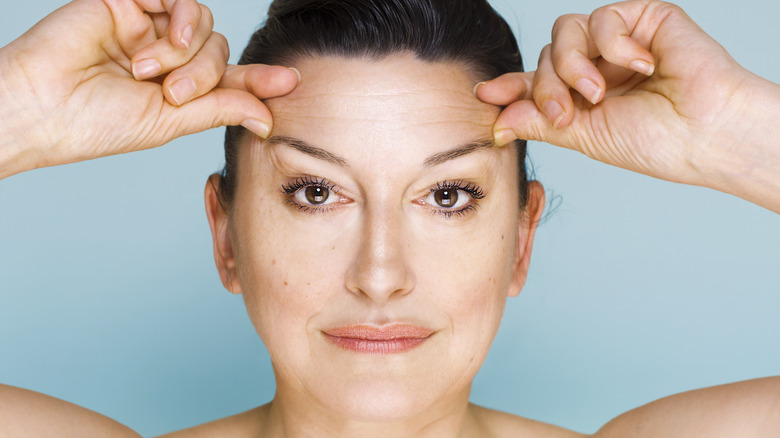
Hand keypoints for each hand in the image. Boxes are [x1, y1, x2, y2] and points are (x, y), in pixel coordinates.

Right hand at [0, 0, 298, 178]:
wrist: (41, 106)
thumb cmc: (96, 122)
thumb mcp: (171, 122)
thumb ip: (220, 107)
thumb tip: (268, 114)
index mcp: (178, 91)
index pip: (229, 80)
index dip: (260, 80)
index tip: (292, 81)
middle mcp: (167, 59)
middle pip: (219, 51)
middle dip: (206, 75)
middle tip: (173, 94)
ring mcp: (148, 29)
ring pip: (202, 26)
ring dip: (186, 54)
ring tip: (148, 73)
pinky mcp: (128, 2)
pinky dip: (178, 20)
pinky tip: (160, 43)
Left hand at [477, 0, 779, 210]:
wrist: (706, 134)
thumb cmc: (656, 141)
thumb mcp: (585, 136)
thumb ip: (540, 122)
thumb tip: (497, 120)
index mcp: (582, 97)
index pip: (535, 83)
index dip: (508, 87)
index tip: (483, 94)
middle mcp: (597, 66)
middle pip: (544, 58)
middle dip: (546, 87)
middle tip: (566, 113)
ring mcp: (619, 42)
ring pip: (564, 33)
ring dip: (572, 65)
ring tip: (598, 92)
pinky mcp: (644, 19)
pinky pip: (604, 17)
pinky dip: (614, 44)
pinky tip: (641, 66)